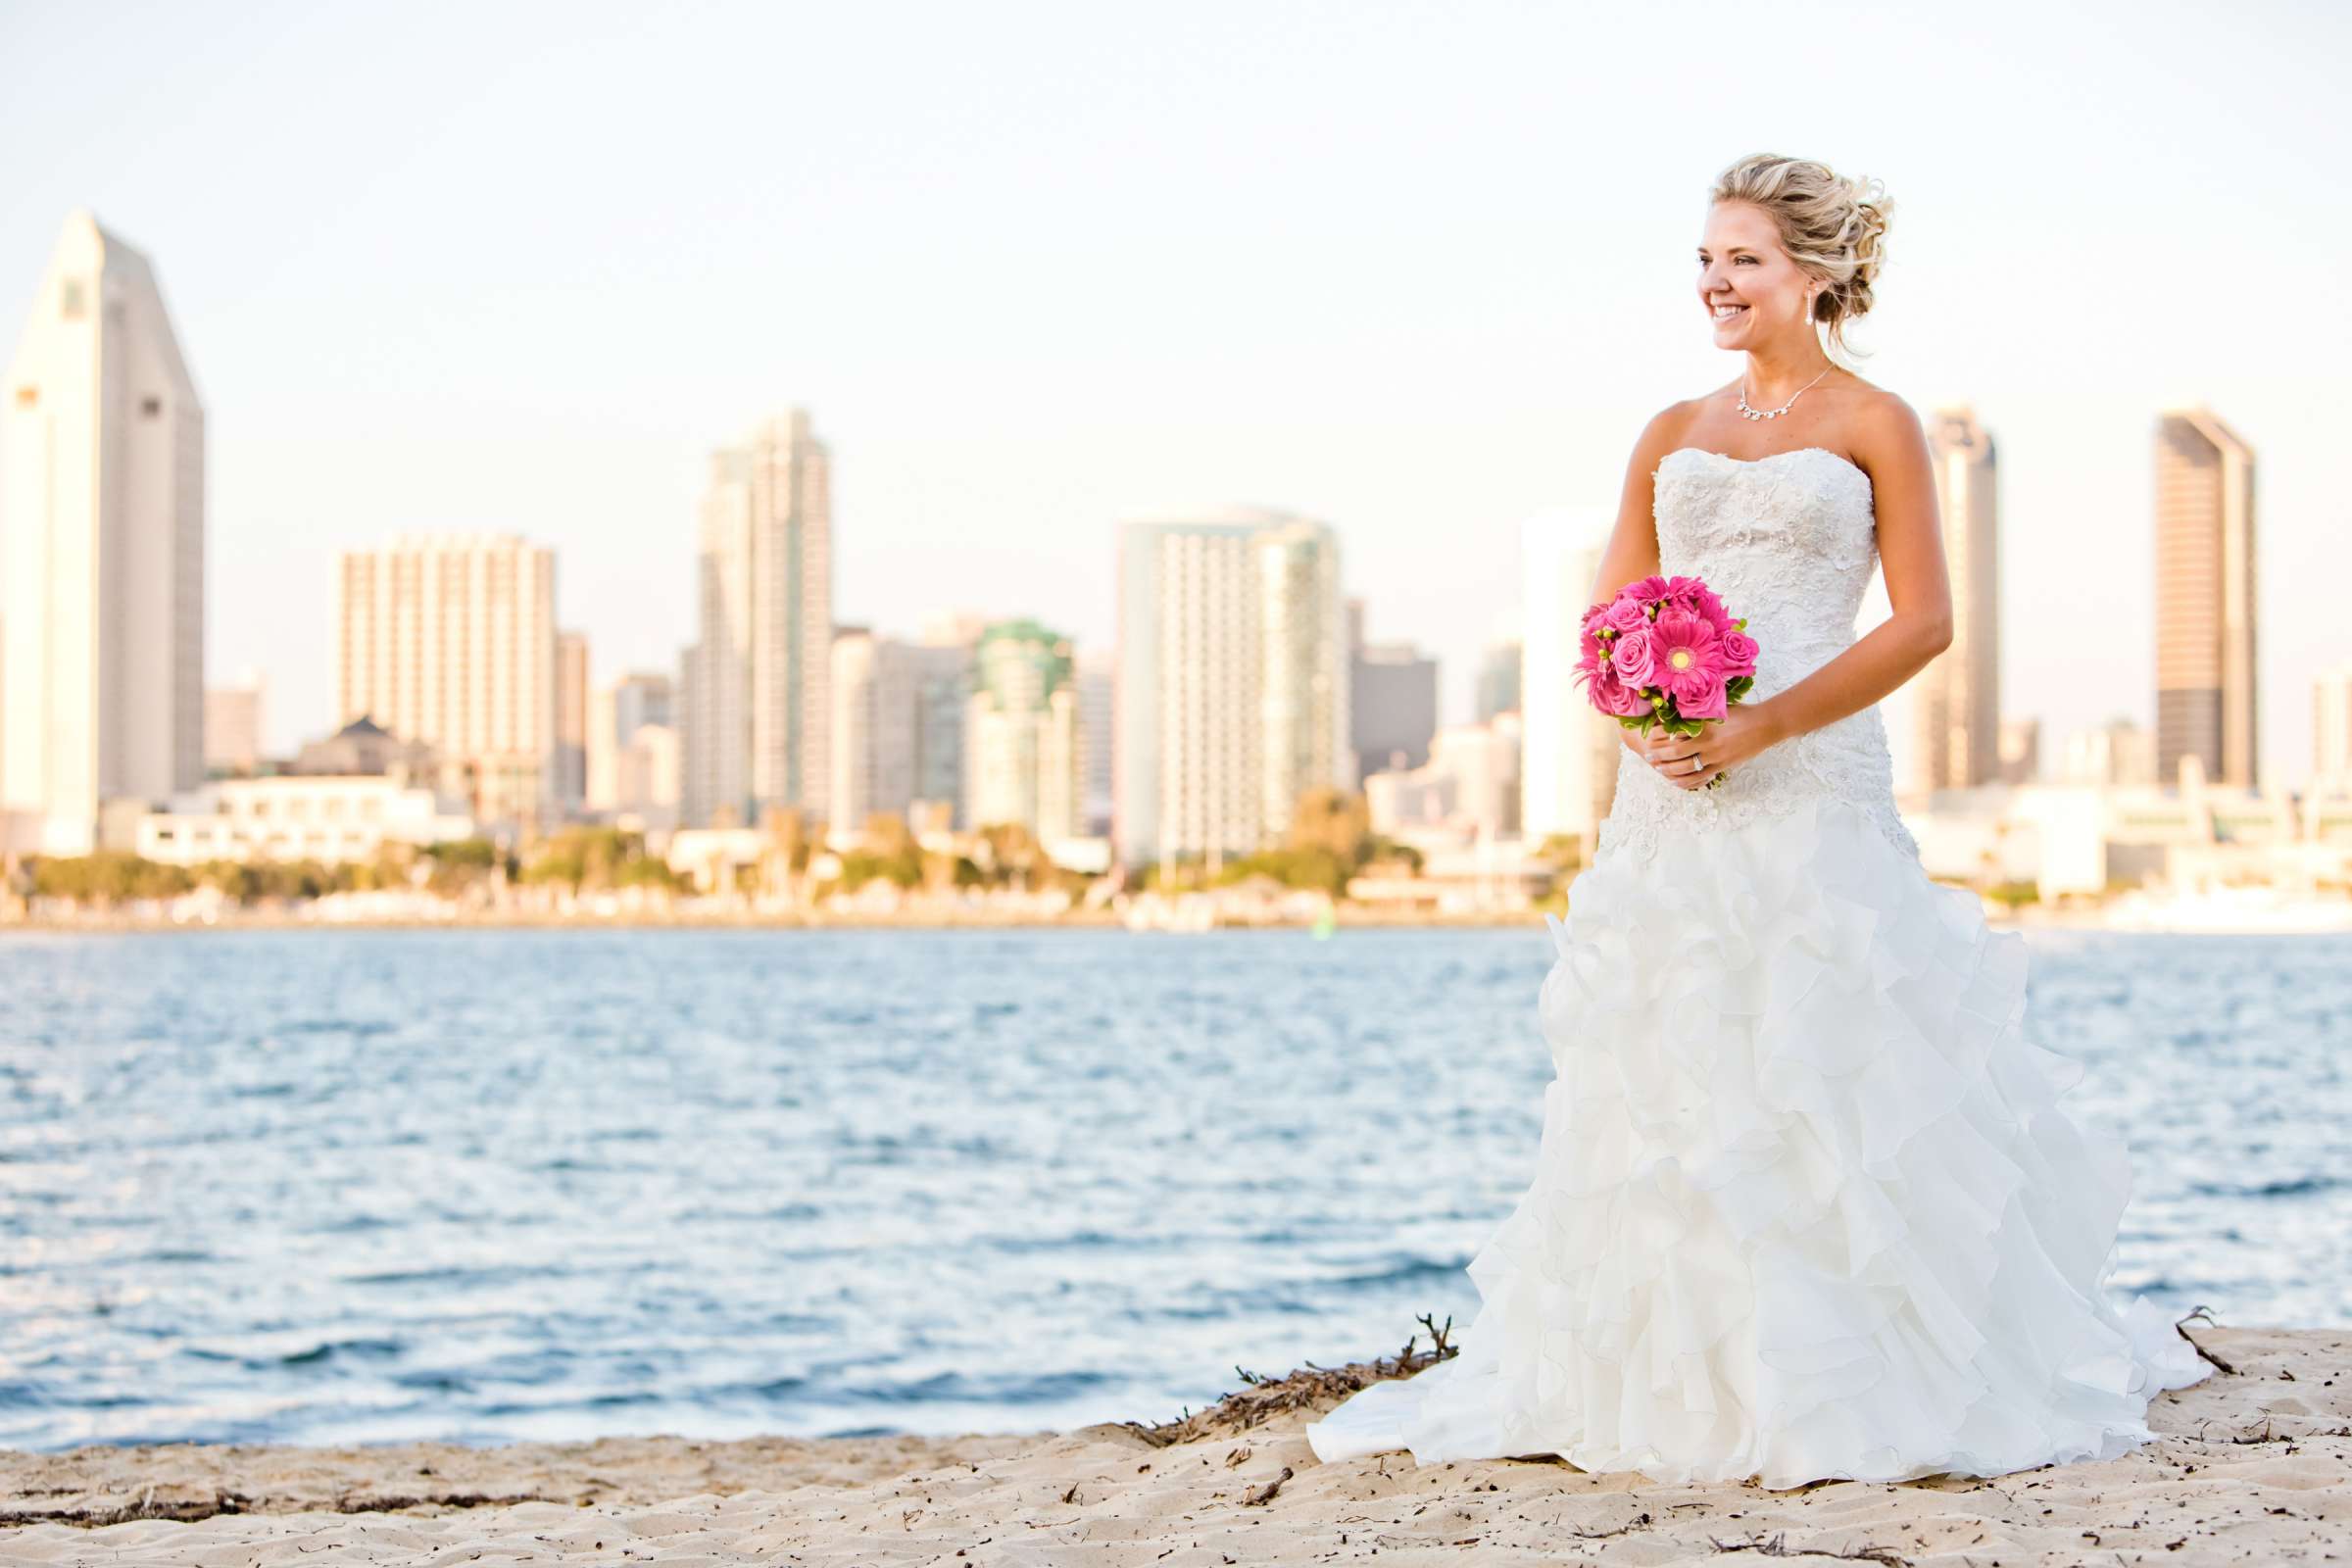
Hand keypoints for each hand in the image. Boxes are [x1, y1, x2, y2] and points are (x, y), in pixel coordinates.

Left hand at [1634, 701, 1782, 789]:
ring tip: (1659, 769)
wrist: (1765, 725)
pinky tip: (1677, 782)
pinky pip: (1701, 778)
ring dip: (1670, 770)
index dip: (1659, 736)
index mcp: (1705, 725)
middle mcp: (1708, 742)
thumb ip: (1699, 713)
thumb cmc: (1741, 713)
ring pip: (1686, 768)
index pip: (1675, 732)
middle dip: (1660, 755)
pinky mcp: (1723, 766)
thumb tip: (1677, 712)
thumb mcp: (1718, 709)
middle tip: (1648, 756)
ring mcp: (1716, 756)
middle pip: (1676, 752)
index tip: (1649, 736)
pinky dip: (1687, 782)